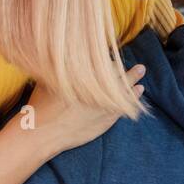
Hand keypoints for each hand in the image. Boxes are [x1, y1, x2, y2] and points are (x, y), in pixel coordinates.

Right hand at [18, 66, 145, 158]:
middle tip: (140, 66)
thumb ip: (62, 66)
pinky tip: (139, 90)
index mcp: (85, 75)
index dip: (109, 61)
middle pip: (118, 74)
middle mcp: (98, 88)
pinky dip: (133, 96)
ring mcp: (105, 104)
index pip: (104, 63)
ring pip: (125, 89)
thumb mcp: (49, 77)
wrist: (43, 132)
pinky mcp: (107, 119)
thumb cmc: (42, 104)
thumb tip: (66, 51)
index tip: (112, 59)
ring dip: (134, 79)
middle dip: (127, 69)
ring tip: (141, 71)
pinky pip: (126, 105)